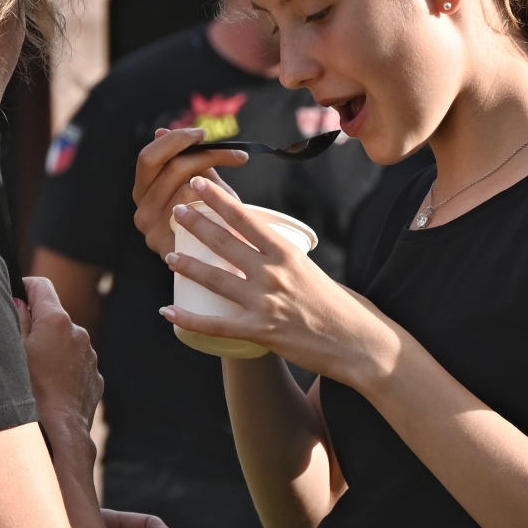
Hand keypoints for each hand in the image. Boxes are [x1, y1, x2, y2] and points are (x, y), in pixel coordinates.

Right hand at [16, 276, 102, 430]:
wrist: (58, 434)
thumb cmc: (30, 392)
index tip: (14, 299)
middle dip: (37, 325)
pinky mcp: (94, 378)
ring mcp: (90, 357)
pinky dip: (63, 370)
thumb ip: (17, 319)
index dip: (24, 288)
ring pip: (66, 343)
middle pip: (54, 317)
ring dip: (52, 350)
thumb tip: (20, 302)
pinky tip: (49, 388)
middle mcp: (79, 333)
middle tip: (18, 347)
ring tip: (34, 374)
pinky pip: (76, 365)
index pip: (41, 286)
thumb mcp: (13, 351)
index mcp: (57, 320)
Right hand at [132, 128, 249, 257]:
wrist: (223, 257)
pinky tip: (229, 205)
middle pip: (167, 169)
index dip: (175, 140)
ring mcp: (151, 231)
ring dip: (213, 181)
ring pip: (184, 188)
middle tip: (232, 152)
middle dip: (201, 154)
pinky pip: (194, 215)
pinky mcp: (166, 249)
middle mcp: (140, 210)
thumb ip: (185, 159)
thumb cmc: (211, 214)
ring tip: (234, 181)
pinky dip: (213, 206)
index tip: (204, 133)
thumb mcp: (200, 183)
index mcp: (143, 190)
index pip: (148, 157)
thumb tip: (160, 131)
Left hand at [160, 176, 398, 384]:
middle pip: (225, 242)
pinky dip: (189, 318)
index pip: (245, 218)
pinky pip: (216, 324)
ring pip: (216, 278)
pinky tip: (168, 311)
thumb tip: (264, 249)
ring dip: (188, 265)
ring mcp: (265, 302)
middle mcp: (273, 273)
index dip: (218, 199)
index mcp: (287, 252)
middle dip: (196, 224)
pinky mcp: (260, 331)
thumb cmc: (340, 307)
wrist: (358, 344)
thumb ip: (286, 259)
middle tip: (175, 211)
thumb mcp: (312, 271)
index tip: (198, 183)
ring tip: (168, 255)